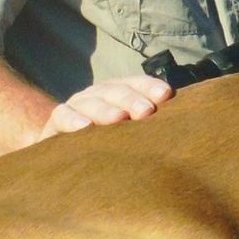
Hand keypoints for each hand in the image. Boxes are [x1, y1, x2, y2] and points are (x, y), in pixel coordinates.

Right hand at [37, 75, 174, 139]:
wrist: (62, 154)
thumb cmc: (106, 143)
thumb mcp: (128, 134)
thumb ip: (149, 129)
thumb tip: (183, 133)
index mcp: (118, 94)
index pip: (136, 84)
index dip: (149, 87)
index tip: (165, 95)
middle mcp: (98, 95)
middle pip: (116, 91)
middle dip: (132, 99)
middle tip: (146, 111)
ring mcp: (76, 106)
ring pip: (91, 101)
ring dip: (106, 109)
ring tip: (119, 119)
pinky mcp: (55, 123)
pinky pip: (62, 116)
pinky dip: (72, 120)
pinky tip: (84, 127)